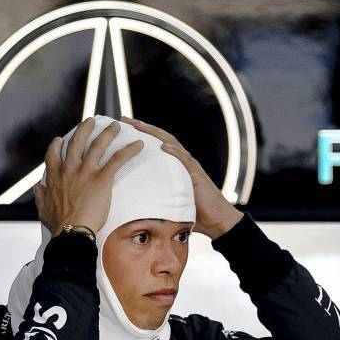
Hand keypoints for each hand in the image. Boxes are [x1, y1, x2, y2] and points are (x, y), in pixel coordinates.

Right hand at [33, 118, 143, 235]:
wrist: (71, 232)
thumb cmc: (58, 225)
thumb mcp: (43, 208)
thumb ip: (40, 196)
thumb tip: (36, 188)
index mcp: (55, 176)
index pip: (53, 154)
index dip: (57, 144)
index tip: (61, 139)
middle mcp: (69, 169)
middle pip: (76, 142)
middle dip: (85, 129)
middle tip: (91, 121)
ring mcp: (86, 172)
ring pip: (97, 145)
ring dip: (108, 133)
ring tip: (115, 126)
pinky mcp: (102, 179)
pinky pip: (117, 160)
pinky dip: (129, 151)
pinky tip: (138, 145)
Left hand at [120, 116, 242, 239]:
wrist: (216, 220)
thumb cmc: (194, 213)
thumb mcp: (170, 201)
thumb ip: (156, 195)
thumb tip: (136, 202)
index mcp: (175, 166)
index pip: (156, 145)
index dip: (140, 135)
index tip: (123, 128)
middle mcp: (182, 161)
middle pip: (161, 138)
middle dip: (142, 128)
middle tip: (124, 119)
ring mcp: (190, 166)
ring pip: (172, 144)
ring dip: (154, 134)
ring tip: (138, 126)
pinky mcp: (197, 175)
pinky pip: (185, 160)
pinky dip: (175, 152)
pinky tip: (163, 145)